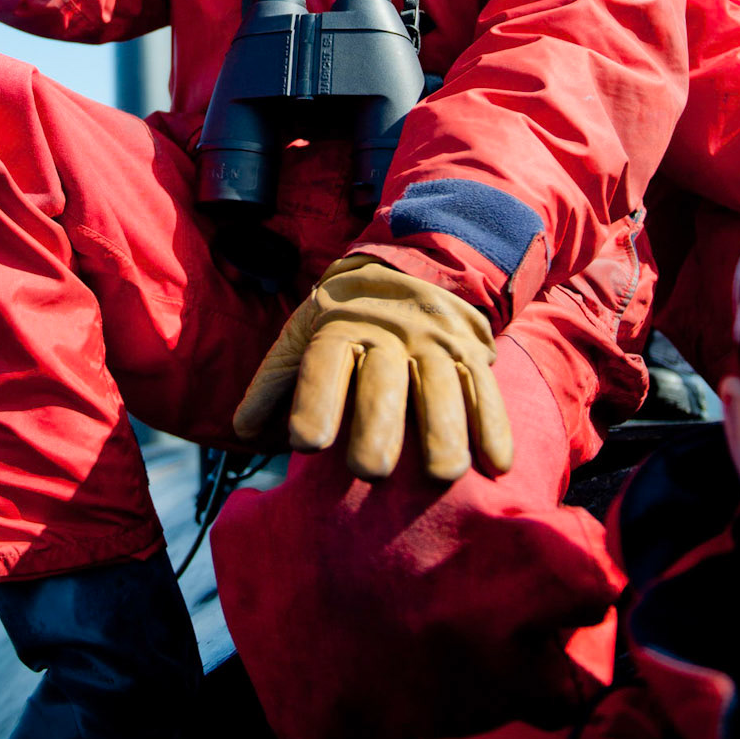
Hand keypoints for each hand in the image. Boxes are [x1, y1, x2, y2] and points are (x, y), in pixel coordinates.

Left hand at [232, 257, 512, 482]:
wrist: (408, 265)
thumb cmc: (343, 318)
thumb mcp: (301, 336)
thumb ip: (273, 383)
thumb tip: (242, 431)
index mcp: (338, 328)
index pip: (323, 364)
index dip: (314, 401)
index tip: (305, 443)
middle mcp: (387, 333)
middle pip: (382, 380)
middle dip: (377, 424)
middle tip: (370, 471)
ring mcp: (433, 342)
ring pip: (440, 385)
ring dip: (443, 428)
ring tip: (442, 473)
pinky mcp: (470, 352)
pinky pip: (484, 387)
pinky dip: (493, 424)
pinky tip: (497, 462)